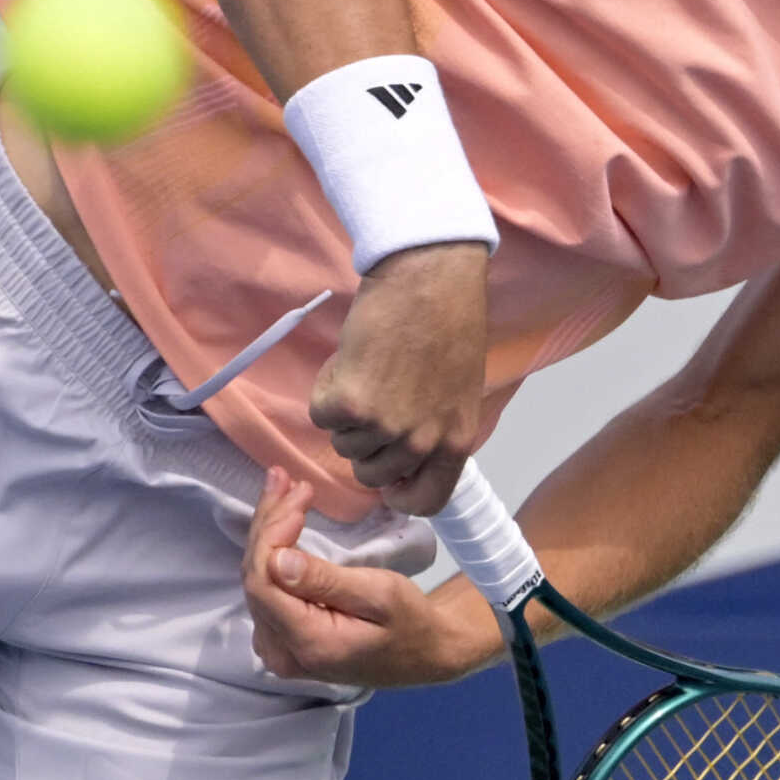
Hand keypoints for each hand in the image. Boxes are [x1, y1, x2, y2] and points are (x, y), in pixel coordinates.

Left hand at [242, 468, 492, 686]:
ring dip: (267, 530)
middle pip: (255, 578)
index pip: (264, 584)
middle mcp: (282, 653)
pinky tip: (281, 518)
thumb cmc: (410, 621)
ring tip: (281, 486)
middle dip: (268, 523)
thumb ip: (327, 581)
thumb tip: (278, 560)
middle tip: (286, 478)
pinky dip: (271, 548)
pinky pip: (266, 588)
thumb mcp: (380, 595)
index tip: (299, 497)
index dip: (271, 535)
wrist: (423, 655)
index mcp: (308, 644)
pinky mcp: (281, 638)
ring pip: (256, 578)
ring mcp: (277, 649)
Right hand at [309, 240, 487, 514]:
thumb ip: (436, 427)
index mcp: (456, 442)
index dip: (401, 495)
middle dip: (364, 444)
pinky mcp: (349, 404)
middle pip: (372, 474)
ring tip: (365, 371)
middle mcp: (421, 443)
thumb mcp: (459, 391)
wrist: (428, 277)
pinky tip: (349, 361)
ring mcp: (384, 426)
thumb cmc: (448, 321)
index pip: (427, 501)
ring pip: (343, 444)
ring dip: (345, 415)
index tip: (389, 481)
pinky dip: (325, 390)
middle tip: (369, 404)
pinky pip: (321, 416)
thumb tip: (407, 454)